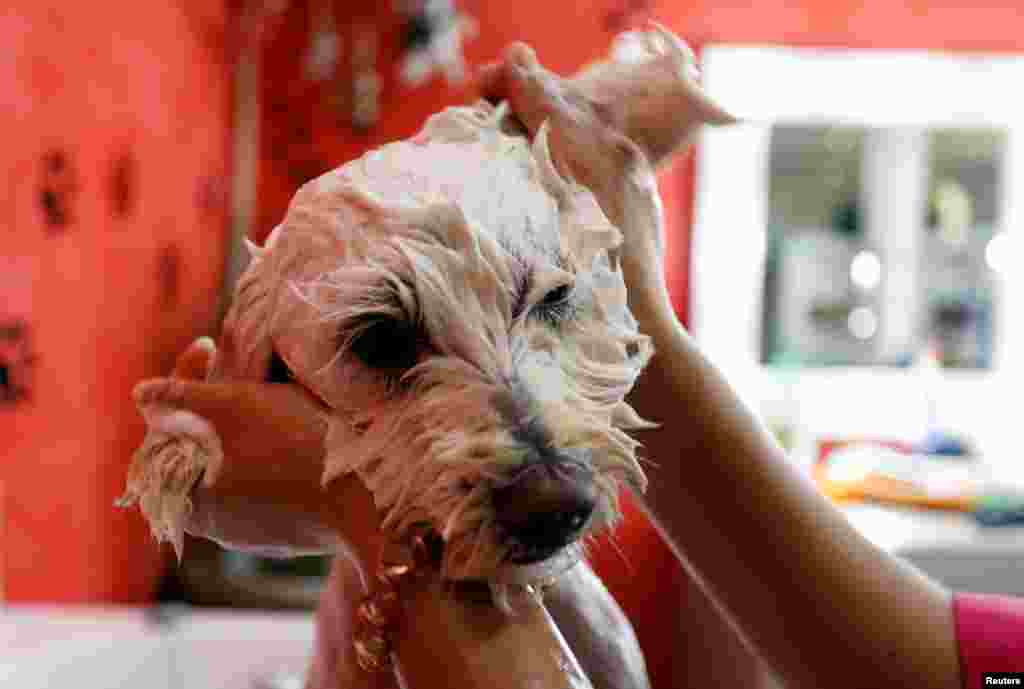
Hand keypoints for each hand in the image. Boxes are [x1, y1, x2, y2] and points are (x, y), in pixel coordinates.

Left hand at [137, 338, 381, 568]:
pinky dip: (279, 447)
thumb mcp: (235, 407)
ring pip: (241, 462)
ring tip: (275, 388)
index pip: (164, 434)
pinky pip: (275, 478)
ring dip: (251, 424)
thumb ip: (182, 396)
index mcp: (192, 505)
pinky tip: (303, 423)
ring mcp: (262, 530)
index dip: (181, 382)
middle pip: (203, 448)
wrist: (376, 496)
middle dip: (218, 402)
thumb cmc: (298, 448)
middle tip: (242, 364)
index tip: (208, 346)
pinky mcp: (300, 526)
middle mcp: (221, 527)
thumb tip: (140, 393)